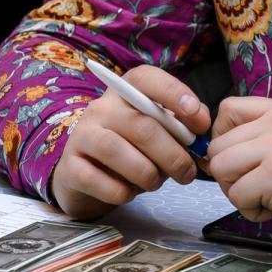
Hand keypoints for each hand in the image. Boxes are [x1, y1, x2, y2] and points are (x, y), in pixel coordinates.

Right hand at [51, 64, 211, 218]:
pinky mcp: (70, 167)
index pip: (146, 78)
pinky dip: (122, 192)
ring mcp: (82, 135)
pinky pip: (99, 180)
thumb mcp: (158, 132)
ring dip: (148, 174)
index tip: (199, 122)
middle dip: (173, 154)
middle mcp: (101, 108)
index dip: (175, 94)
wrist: (87, 177)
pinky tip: (128, 193)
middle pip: (141, 125)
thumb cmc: (132, 151)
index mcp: (125, 92)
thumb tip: (201, 122)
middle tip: (187, 173)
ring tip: (156, 182)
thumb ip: (181, 124)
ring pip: (118, 151)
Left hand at [204, 97, 271, 253]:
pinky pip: (236, 195)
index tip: (237, 159)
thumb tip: (212, 150)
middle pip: (218, 145)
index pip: (228, 109)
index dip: (222, 137)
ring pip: (220, 168)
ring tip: (268, 197)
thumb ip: (261, 138)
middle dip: (230, 174)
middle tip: (260, 187)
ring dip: (238, 192)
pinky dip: (251, 211)